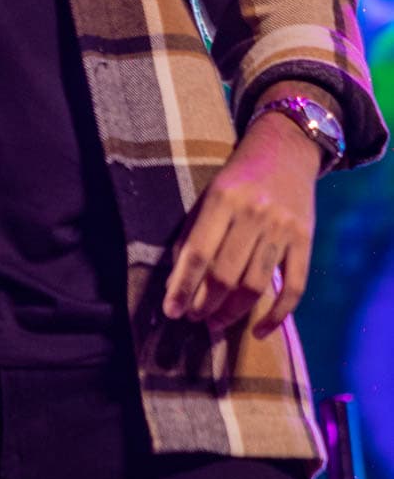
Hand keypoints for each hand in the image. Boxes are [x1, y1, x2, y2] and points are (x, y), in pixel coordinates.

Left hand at [162, 112, 320, 336]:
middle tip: (195, 318)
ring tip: (216, 322)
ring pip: (256, 285)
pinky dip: (278, 315)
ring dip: (233, 312)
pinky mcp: (306, 240)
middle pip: (226, 275)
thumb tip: (178, 283)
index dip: (182, 287)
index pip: (197, 254)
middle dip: (206, 304)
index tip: (172, 311)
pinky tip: (259, 330)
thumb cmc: (238, 176)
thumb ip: (193, 234)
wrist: (287, 148)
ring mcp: (283, 228)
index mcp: (222, 199)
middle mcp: (254, 213)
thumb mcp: (208, 194)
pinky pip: (294, 287)